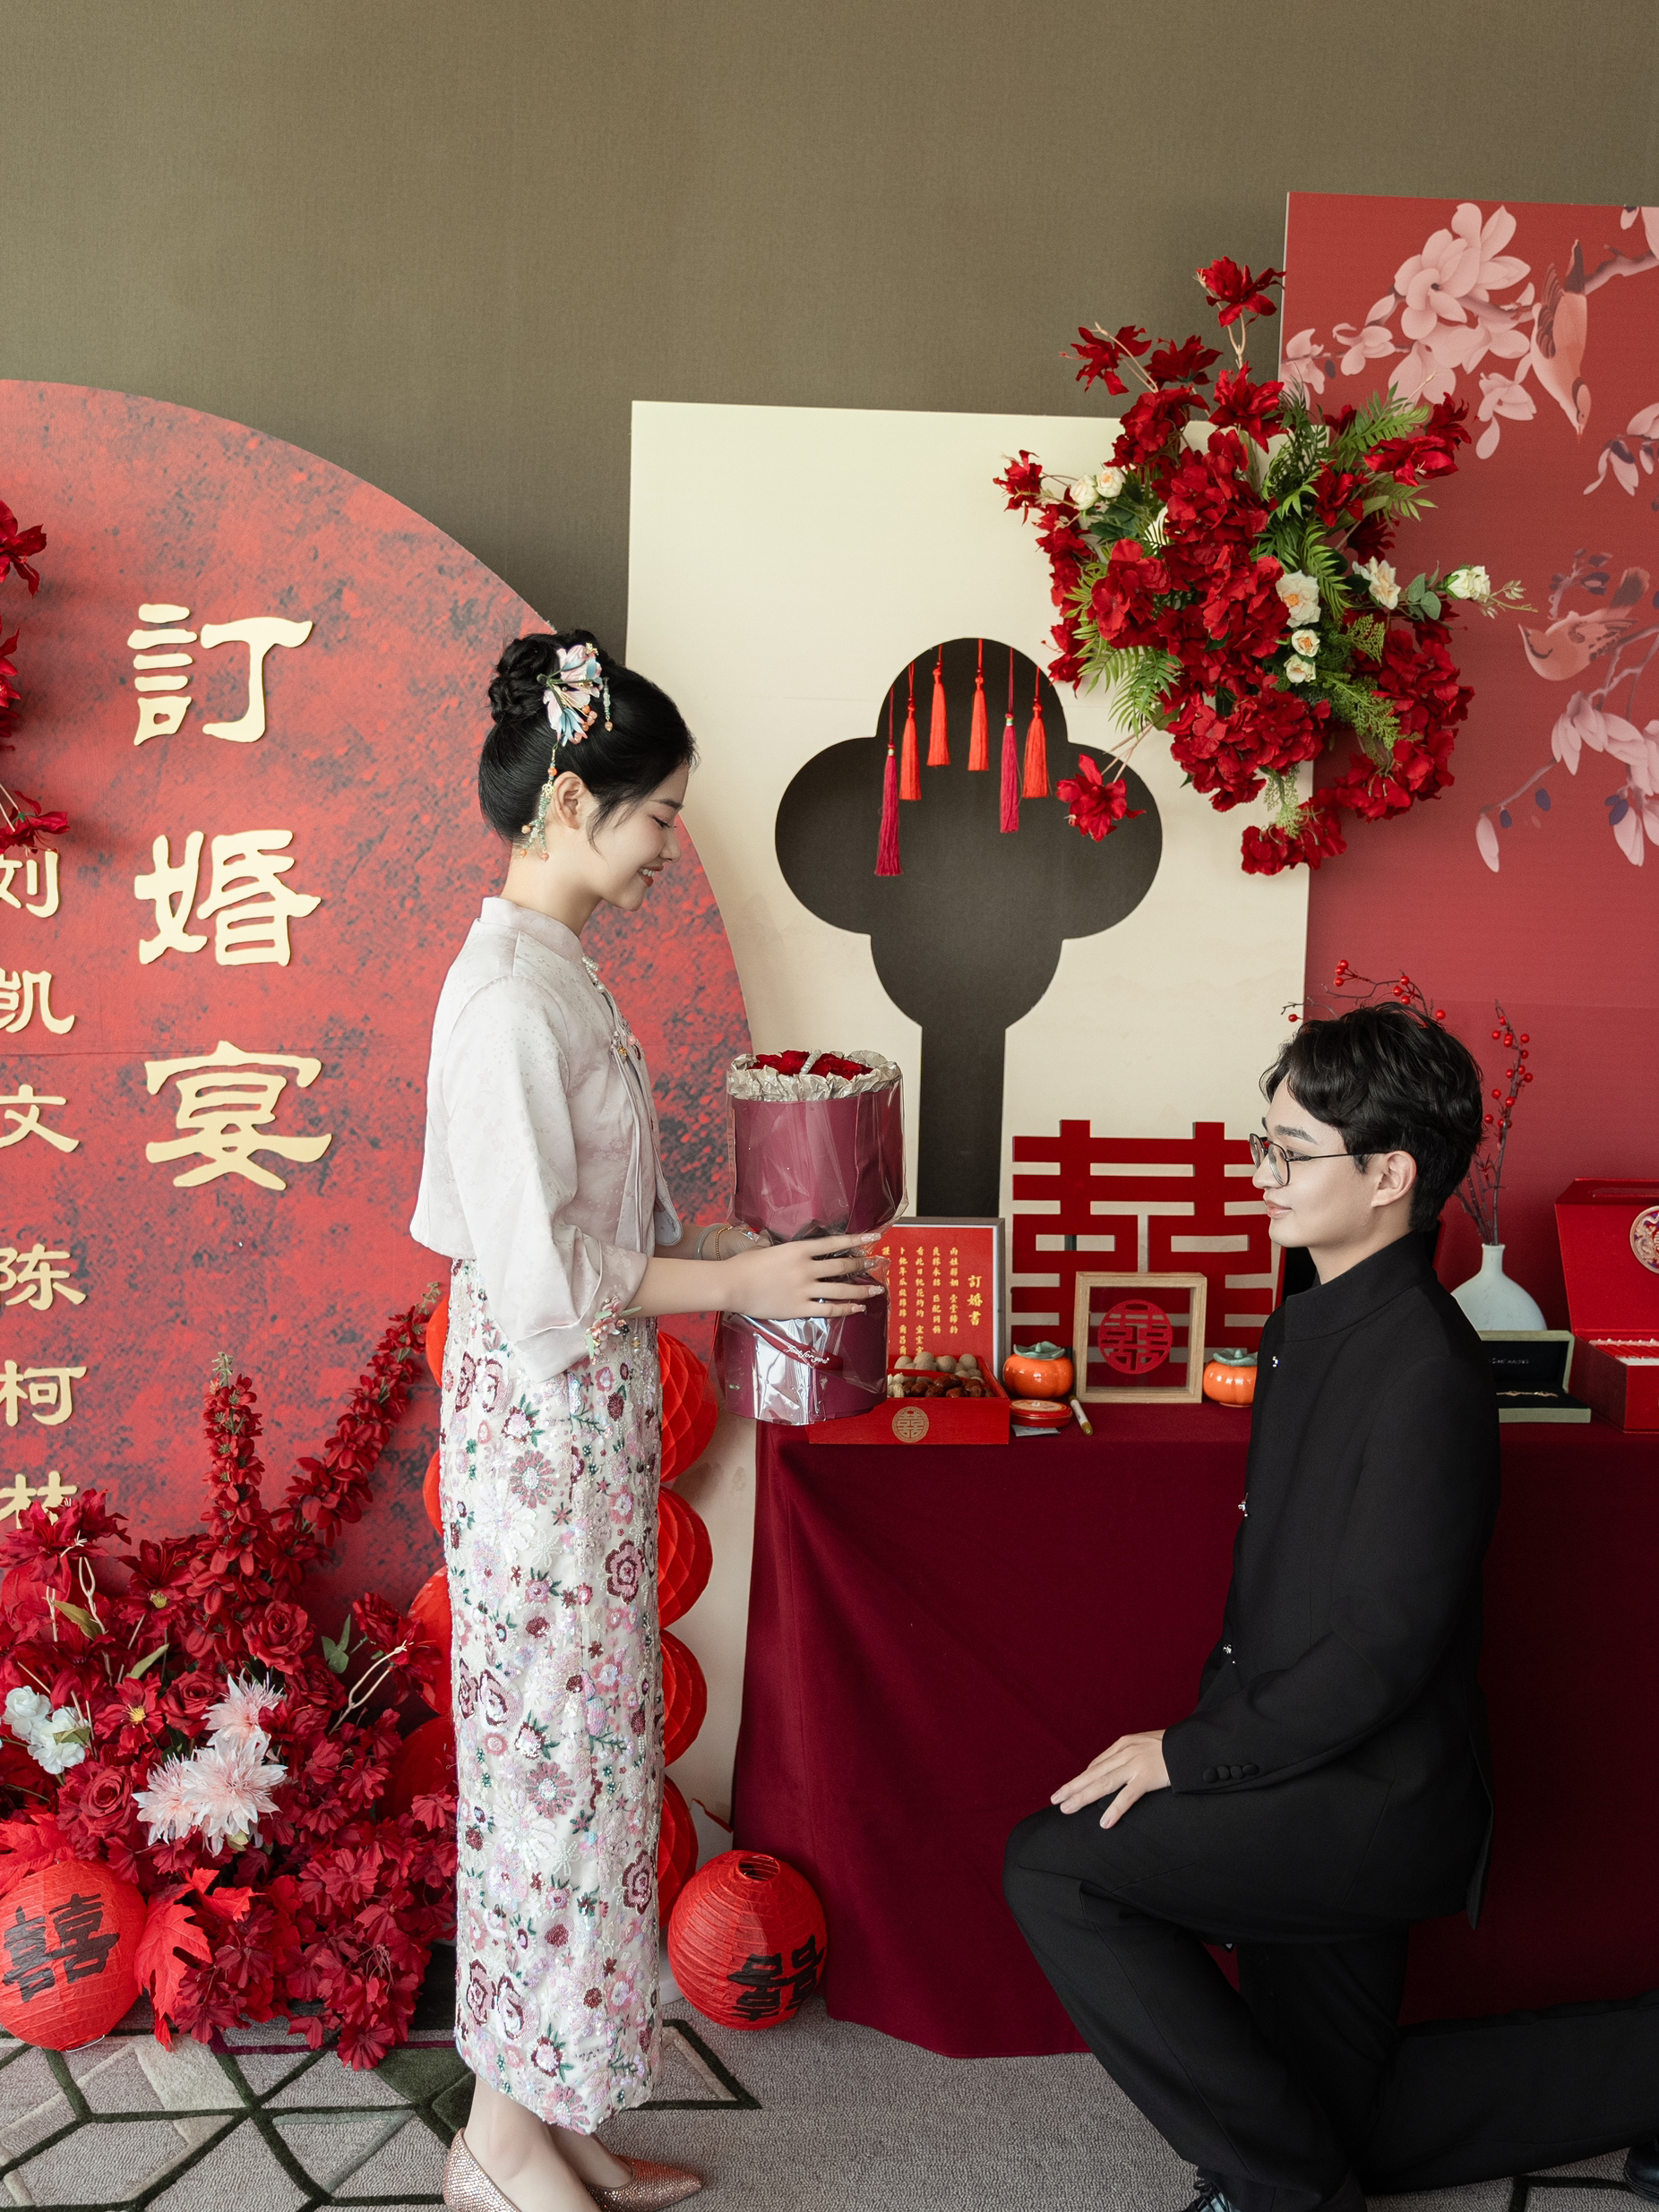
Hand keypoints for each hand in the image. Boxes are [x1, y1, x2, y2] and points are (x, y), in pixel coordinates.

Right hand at [722, 1232, 882, 1319]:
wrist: (731, 1285)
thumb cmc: (744, 1265)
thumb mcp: (768, 1248)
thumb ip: (785, 1250)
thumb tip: (794, 1250)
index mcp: (798, 1250)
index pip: (834, 1243)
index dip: (856, 1240)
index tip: (873, 1238)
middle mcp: (806, 1268)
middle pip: (842, 1266)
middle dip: (863, 1264)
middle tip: (878, 1263)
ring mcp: (804, 1289)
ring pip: (841, 1289)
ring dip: (861, 1289)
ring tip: (876, 1289)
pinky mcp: (799, 1308)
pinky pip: (829, 1309)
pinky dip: (846, 1308)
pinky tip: (857, 1308)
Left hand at [1052, 1730, 1167, 1829]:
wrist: (1193, 1743)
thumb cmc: (1172, 1746)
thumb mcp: (1146, 1745)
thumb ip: (1131, 1755)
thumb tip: (1116, 1768)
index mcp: (1123, 1744)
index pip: (1097, 1764)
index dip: (1082, 1778)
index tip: (1070, 1789)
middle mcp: (1125, 1752)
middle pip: (1093, 1773)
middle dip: (1072, 1787)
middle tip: (1055, 1799)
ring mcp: (1135, 1764)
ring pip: (1103, 1784)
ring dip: (1082, 1797)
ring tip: (1067, 1809)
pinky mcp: (1148, 1777)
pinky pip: (1128, 1796)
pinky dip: (1114, 1809)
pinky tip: (1104, 1822)